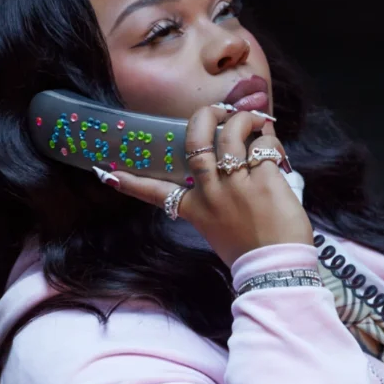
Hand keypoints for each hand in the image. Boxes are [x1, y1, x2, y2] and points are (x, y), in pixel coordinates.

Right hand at [107, 106, 313, 266]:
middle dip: (205, 116)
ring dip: (243, 121)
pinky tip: (275, 148)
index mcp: (195, 208)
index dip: (132, 181)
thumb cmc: (249, 253)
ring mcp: (236, 184)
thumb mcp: (216, 230)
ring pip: (232, 135)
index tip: (108, 173)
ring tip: (254, 122)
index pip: (156, 192)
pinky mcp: (264, 180)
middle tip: (218, 112)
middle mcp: (211, 192)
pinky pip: (265, 146)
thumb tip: (226, 176)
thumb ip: (213, 204)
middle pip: (197, 141)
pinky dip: (270, 141)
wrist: (274, 271)